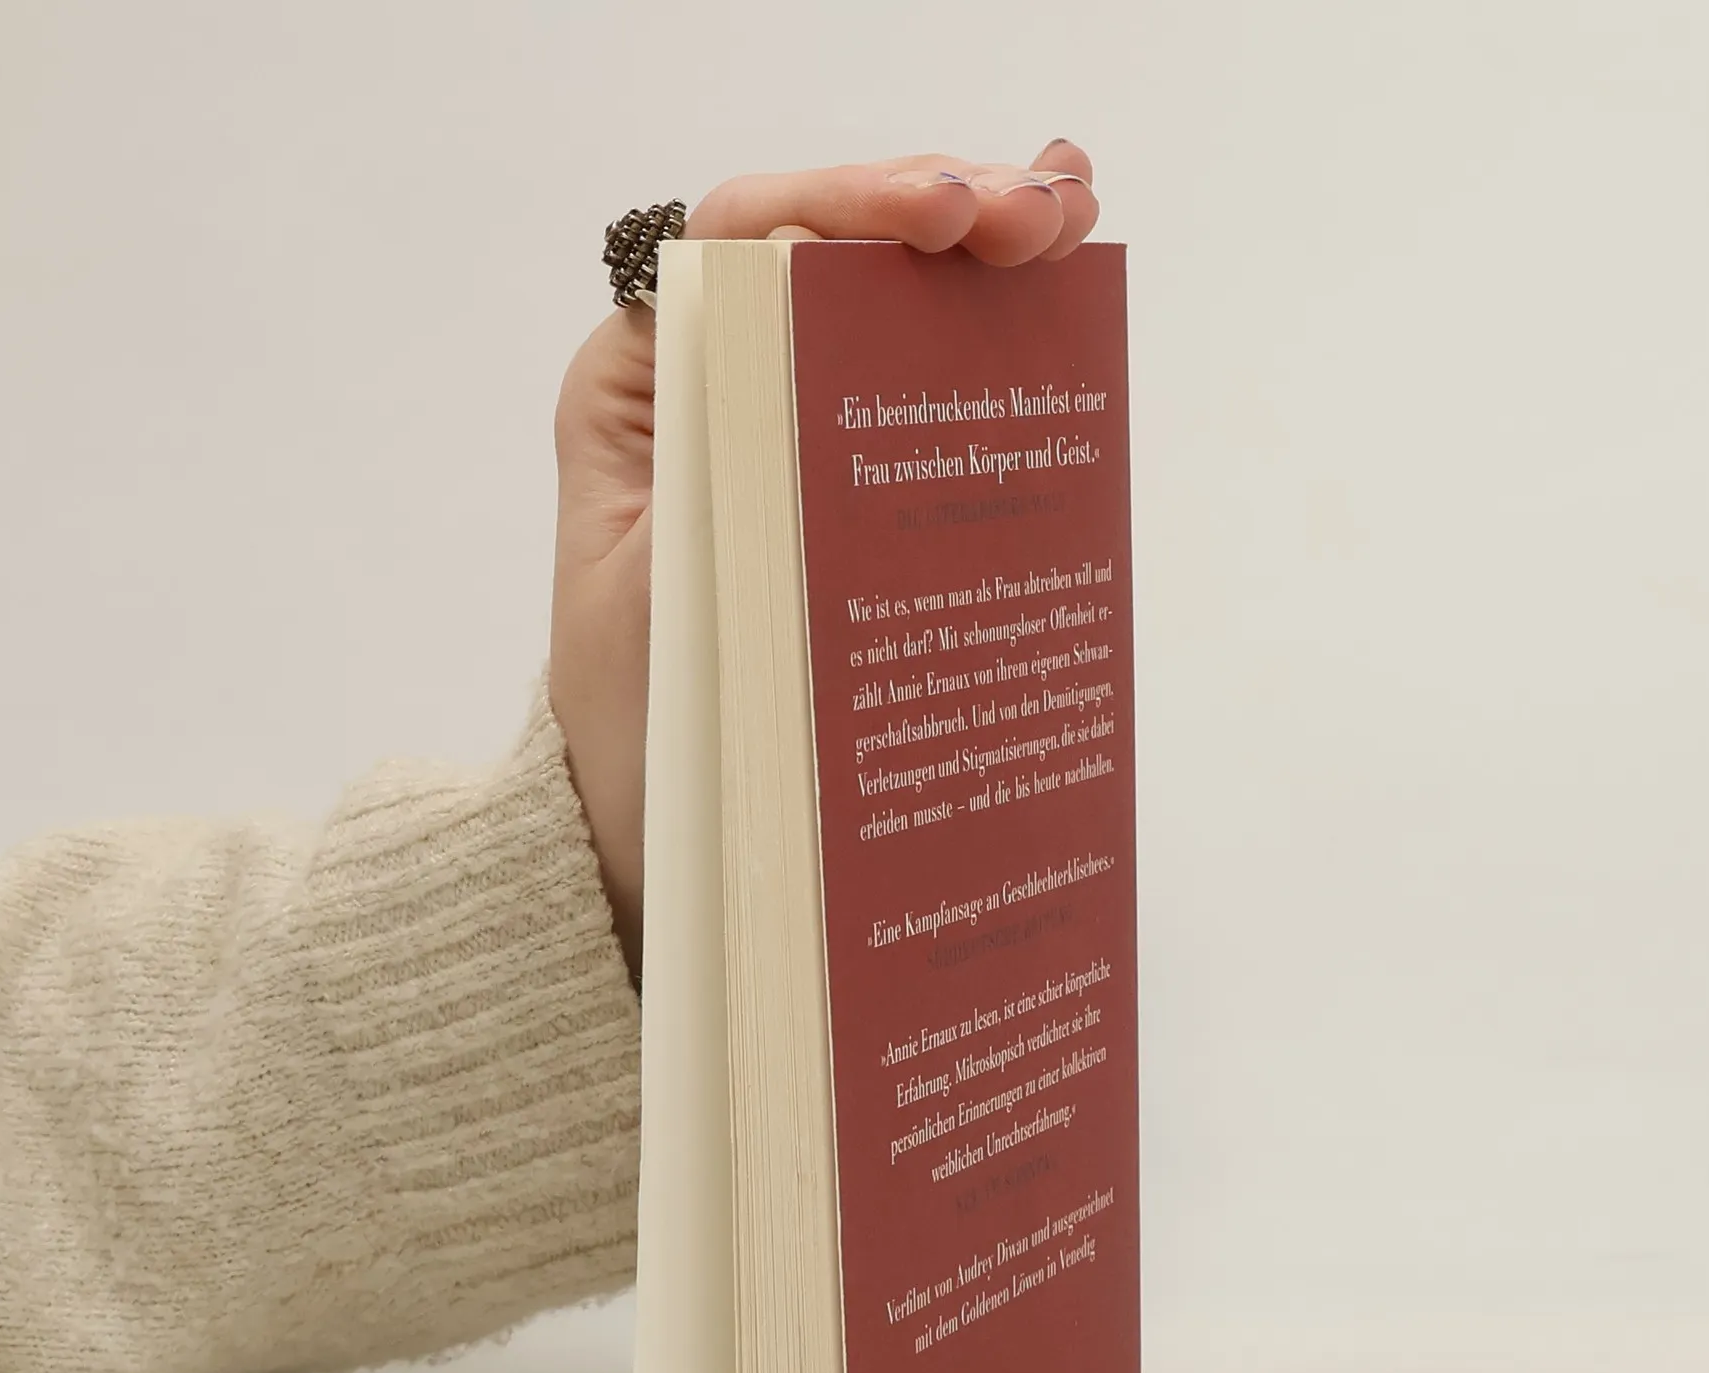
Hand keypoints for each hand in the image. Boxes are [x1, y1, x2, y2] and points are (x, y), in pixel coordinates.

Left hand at [547, 141, 1101, 970]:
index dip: (853, 204)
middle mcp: (708, 384)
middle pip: (832, 256)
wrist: (649, 832)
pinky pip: (913, 393)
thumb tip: (812, 301)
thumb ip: (720, 456)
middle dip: (945, 212)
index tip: (947, 215)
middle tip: (1048, 212)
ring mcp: (780, 430)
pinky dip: (984, 344)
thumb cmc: (637, 729)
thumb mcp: (660, 595)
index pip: (745, 241)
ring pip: (883, 310)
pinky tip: (1054, 297)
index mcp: (641, 385)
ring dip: (980, 260)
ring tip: (1070, 219)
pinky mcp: (835, 488)